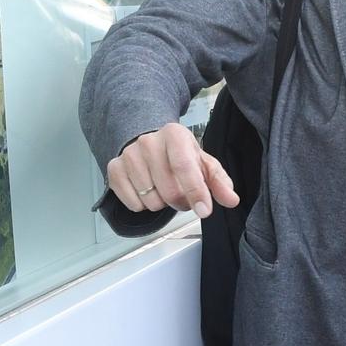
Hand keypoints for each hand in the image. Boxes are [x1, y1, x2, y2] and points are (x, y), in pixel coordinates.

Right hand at [107, 122, 238, 218]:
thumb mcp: (203, 164)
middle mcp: (148, 141)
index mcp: (174, 135)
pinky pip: (132, 203)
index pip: (184, 166)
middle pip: (169, 190)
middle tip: (183, 195)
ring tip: (164, 189)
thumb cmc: (180, 156)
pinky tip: (147, 192)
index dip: (196, 192)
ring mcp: (128, 155)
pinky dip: (143, 205)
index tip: (205, 211)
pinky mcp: (114, 168)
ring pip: (151, 200)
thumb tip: (232, 200)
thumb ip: (219, 182)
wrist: (150, 145)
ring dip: (162, 203)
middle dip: (181, 202)